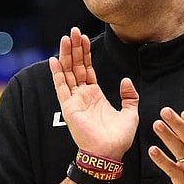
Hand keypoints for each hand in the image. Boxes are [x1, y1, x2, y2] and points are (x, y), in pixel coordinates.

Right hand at [49, 27, 138, 159]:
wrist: (109, 153)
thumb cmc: (118, 138)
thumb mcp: (130, 113)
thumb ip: (129, 96)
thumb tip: (126, 80)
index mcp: (95, 95)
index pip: (87, 69)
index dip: (85, 53)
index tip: (83, 37)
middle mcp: (82, 95)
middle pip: (76, 66)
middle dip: (74, 48)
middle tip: (73, 31)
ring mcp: (74, 100)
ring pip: (68, 72)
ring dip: (66, 55)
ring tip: (65, 38)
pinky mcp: (69, 107)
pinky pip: (61, 87)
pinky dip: (57, 73)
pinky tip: (54, 60)